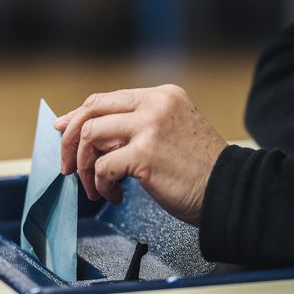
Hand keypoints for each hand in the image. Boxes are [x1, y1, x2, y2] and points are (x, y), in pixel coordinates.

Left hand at [55, 85, 226, 224]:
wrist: (230, 191)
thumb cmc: (197, 169)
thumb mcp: (168, 133)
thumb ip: (132, 127)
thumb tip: (87, 132)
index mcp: (160, 96)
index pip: (104, 100)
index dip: (77, 117)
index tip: (62, 132)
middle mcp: (155, 105)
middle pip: (90, 112)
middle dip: (69, 142)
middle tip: (67, 167)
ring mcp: (150, 127)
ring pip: (90, 136)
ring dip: (85, 168)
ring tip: (95, 188)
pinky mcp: (145, 154)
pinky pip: (103, 167)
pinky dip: (101, 186)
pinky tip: (114, 196)